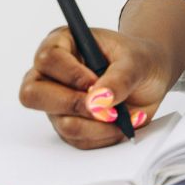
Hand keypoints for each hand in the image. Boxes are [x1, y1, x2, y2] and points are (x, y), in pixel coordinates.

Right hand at [19, 26, 174, 148]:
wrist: (150, 77)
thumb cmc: (138, 60)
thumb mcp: (137, 61)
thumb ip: (119, 78)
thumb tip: (98, 100)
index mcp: (62, 44)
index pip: (47, 59)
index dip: (71, 74)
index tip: (96, 82)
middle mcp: (52, 74)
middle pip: (33, 94)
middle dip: (74, 104)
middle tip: (106, 105)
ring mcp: (57, 103)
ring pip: (61, 123)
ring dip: (97, 124)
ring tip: (121, 113)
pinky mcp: (68, 125)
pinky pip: (79, 140)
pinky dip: (104, 135)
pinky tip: (120, 122)